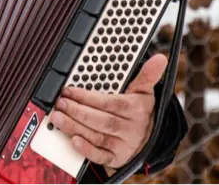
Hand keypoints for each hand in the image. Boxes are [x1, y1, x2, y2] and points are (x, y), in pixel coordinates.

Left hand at [49, 54, 166, 169]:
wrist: (148, 139)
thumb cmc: (140, 111)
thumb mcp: (144, 92)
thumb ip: (147, 75)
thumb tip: (160, 58)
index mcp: (136, 110)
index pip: (109, 103)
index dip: (87, 98)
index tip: (69, 91)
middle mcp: (131, 130)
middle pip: (101, 120)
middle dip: (77, 111)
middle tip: (60, 103)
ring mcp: (123, 145)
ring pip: (97, 137)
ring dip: (75, 127)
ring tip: (58, 118)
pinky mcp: (116, 159)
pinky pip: (101, 157)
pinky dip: (87, 150)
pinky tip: (73, 141)